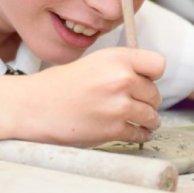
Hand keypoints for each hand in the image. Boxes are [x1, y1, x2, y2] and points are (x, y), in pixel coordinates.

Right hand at [15, 47, 164, 146]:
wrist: (35, 107)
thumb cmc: (61, 85)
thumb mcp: (94, 62)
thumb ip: (122, 67)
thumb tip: (147, 79)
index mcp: (117, 58)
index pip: (158, 64)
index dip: (153, 74)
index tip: (148, 80)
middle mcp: (121, 79)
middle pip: (155, 93)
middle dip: (148, 100)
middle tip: (138, 103)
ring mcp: (119, 106)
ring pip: (151, 115)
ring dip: (149, 120)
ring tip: (144, 120)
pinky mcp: (113, 129)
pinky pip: (140, 133)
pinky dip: (140, 134)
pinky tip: (136, 132)